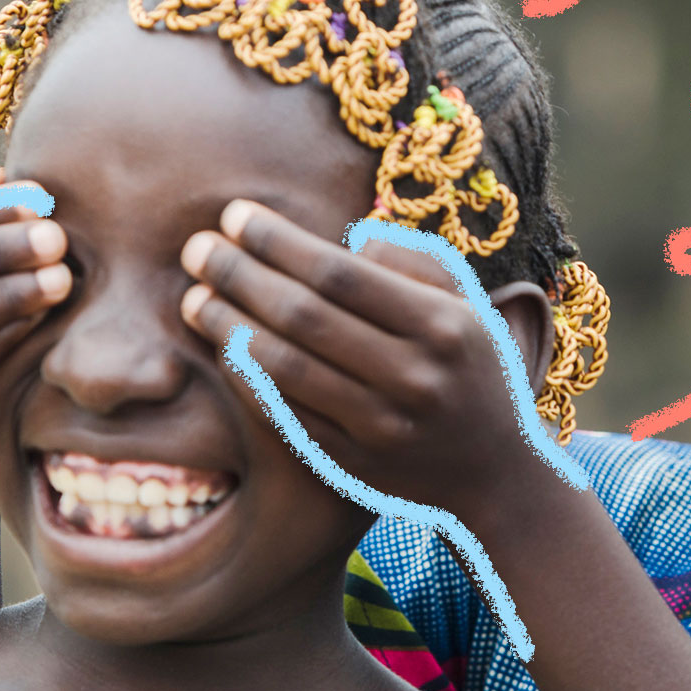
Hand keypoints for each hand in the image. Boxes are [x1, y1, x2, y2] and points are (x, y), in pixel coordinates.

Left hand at [178, 199, 543, 518]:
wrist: (495, 475)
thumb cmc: (471, 370)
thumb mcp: (466, 307)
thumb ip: (412, 262)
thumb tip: (343, 240)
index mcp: (443, 325)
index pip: (341, 273)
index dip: (279, 242)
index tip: (236, 215)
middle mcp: (414, 377)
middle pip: (304, 316)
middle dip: (239, 275)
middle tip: (197, 249)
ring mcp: (381, 427)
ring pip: (285, 368)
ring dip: (229, 328)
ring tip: (195, 298)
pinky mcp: (354, 465)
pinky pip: (283, 415)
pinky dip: (247, 380)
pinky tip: (225, 349)